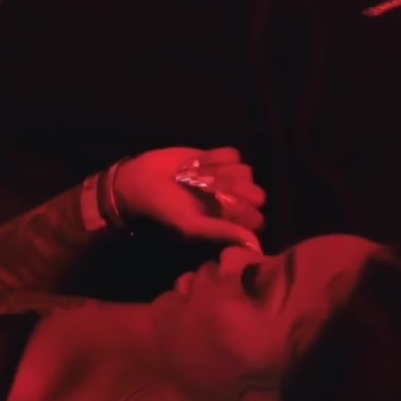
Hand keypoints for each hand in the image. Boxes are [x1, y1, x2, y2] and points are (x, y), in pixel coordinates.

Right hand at [114, 146, 266, 251]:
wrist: (143, 179)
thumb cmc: (166, 208)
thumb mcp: (191, 225)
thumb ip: (222, 233)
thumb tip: (255, 247)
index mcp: (229, 223)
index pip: (256, 218)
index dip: (241, 209)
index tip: (219, 204)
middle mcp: (234, 202)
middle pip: (256, 192)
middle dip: (231, 188)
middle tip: (205, 188)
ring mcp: (229, 178)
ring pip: (246, 171)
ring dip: (219, 171)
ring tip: (196, 176)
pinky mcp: (220, 158)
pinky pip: (233, 154)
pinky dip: (215, 156)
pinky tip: (196, 163)